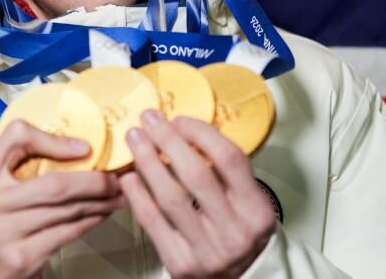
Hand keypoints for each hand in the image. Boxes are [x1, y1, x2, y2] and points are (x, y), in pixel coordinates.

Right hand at [0, 119, 124, 278]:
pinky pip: (66, 234)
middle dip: (94, 180)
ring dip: (99, 202)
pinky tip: (99, 214)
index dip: (55, 141)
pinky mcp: (21, 258)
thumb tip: (76, 146)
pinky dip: (89, 222)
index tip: (85, 147)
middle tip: (116, 176)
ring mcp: (4, 234)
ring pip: (66, 210)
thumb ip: (22, 157)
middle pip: (54, 184)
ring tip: (115, 195)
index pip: (17, 139)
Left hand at [120, 110, 274, 277]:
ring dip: (148, 161)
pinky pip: (153, 222)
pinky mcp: (180, 264)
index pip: (229, 159)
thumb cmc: (236, 235)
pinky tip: (129, 176)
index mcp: (256, 211)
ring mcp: (207, 251)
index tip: (180, 120)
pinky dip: (138, 195)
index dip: (200, 132)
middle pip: (196, 174)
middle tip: (149, 120)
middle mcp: (235, 232)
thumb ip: (225, 172)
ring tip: (135, 140)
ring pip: (171, 196)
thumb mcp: (246, 204)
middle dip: (168, 140)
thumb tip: (184, 130)